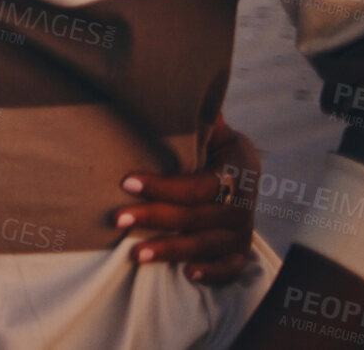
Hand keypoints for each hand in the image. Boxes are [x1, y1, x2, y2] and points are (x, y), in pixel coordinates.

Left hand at [116, 116, 258, 283]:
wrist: (243, 171)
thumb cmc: (215, 148)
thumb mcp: (215, 131)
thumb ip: (201, 121)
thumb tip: (181, 91)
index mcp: (236, 170)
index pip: (197, 185)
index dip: (162, 187)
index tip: (126, 182)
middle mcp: (242, 203)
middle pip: (195, 216)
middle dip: (155, 218)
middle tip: (119, 219)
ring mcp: (242, 229)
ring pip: (205, 244)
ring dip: (171, 250)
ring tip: (136, 253)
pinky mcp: (240, 250)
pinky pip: (230, 266)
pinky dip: (213, 272)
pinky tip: (189, 273)